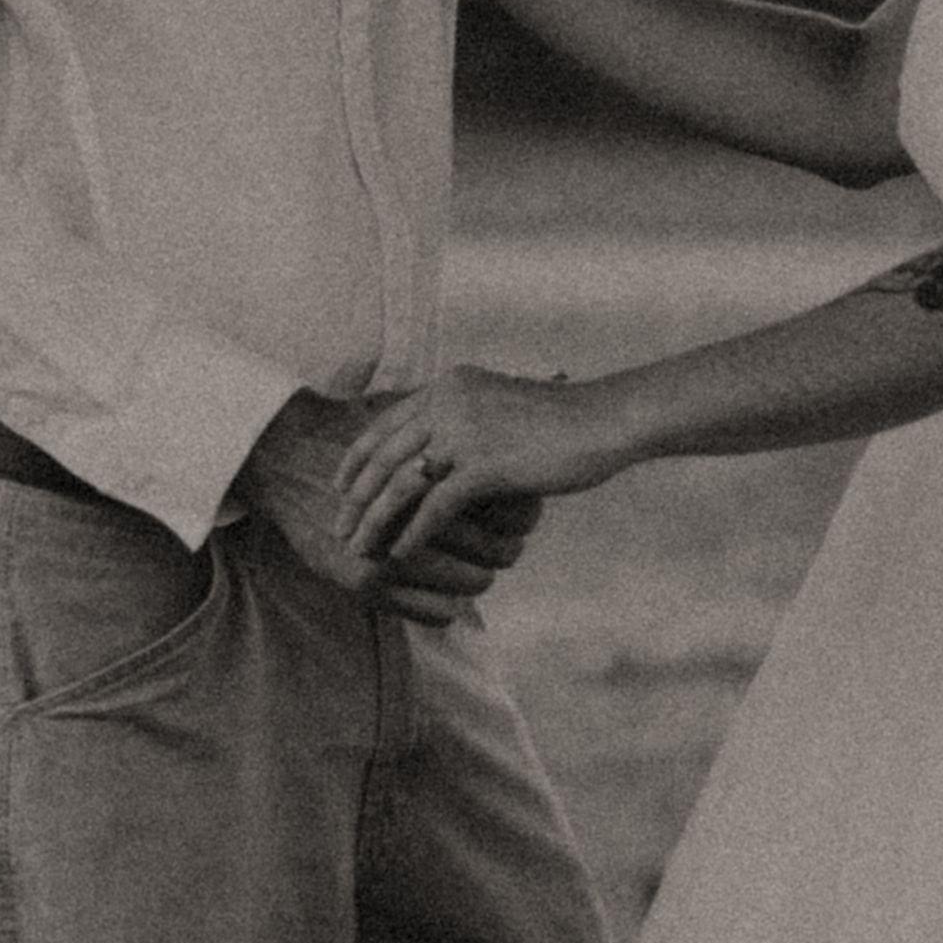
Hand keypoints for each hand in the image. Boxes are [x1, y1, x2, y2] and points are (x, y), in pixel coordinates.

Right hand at [231, 389, 520, 624]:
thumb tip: (494, 411)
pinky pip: (436, 613)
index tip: (522, 517)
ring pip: (472, 585)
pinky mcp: (369, 584)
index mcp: (438, 474)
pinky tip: (443, 592)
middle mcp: (418, 516)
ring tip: (476, 571)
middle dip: (507, 550)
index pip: (510, 507)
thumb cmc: (348, 434)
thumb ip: (446, 426)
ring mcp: (392, 554)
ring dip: (477, 579)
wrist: (284, 458)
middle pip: (498, 550)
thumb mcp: (403, 419)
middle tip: (509, 547)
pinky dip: (447, 605)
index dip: (524, 515)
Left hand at [336, 367, 630, 560]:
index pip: (385, 424)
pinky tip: (399, 556)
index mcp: (448, 387)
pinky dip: (413, 534)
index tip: (338, 487)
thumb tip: (438, 451)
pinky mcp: (486, 464)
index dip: (356, 458)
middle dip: (355, 497)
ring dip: (375, 520)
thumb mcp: (499, 409)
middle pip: (384, 456)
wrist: (604, 420)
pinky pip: (435, 506)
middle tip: (337, 528)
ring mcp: (465, 432)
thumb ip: (464, 421)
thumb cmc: (559, 421)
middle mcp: (448, 402)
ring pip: (402, 483)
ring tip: (359, 549)